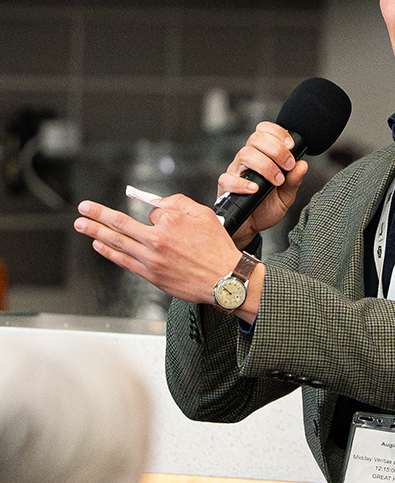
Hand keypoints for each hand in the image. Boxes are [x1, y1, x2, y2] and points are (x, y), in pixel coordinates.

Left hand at [74, 194, 244, 305]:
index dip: (156, 214)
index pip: (151, 212)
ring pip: (117, 241)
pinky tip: (99, 244)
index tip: (161, 218)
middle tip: (83, 208)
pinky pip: (124, 260)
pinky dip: (109, 251)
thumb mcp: (204, 215)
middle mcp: (158, 239)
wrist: (225, 278)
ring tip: (82, 224)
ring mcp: (152, 259)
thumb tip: (158, 204)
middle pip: (120, 223)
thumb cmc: (217, 249)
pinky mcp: (152, 275)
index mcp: (171, 222)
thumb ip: (179, 204)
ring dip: (95, 231)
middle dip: (97, 214)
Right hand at [218, 121, 308, 246]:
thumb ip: (294, 180)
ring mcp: (235, 171)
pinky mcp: (225, 187)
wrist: (252, 227)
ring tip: (277, 180)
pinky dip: (243, 183)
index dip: (277, 132)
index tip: (291, 145)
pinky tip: (256, 189)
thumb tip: (303, 165)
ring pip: (245, 154)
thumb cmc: (266, 207)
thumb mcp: (286, 195)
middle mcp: (247, 160)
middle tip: (288, 165)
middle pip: (256, 139)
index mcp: (261, 155)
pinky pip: (228, 179)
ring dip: (265, 165)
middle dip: (276, 150)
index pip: (263, 131)